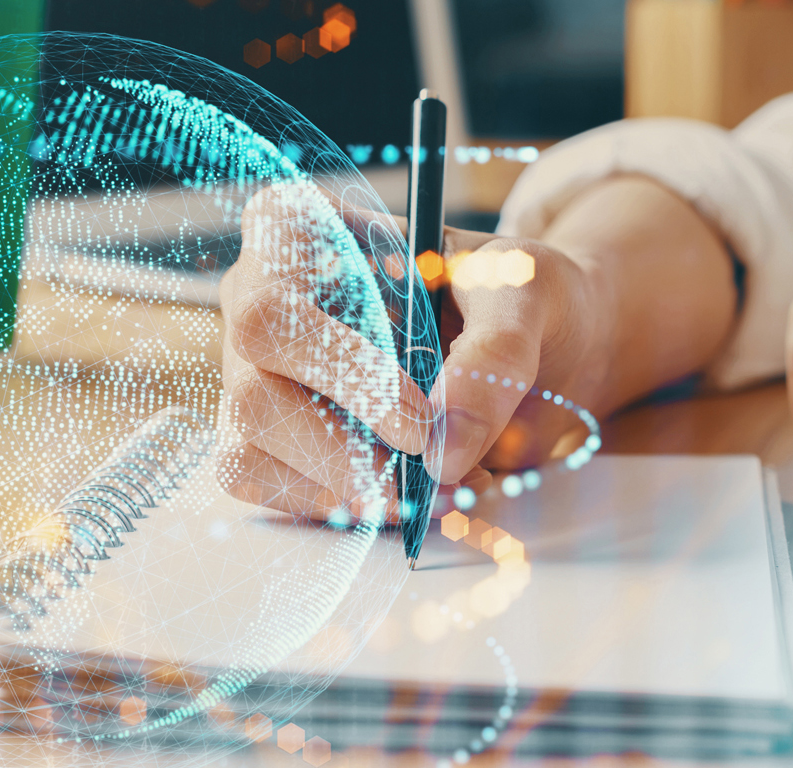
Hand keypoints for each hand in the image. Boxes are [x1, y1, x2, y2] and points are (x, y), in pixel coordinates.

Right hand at [217, 187, 612, 519]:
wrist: (543, 351)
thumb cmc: (517, 298)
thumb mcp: (528, 293)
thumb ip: (496, 352)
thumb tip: (443, 449)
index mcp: (304, 233)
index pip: (273, 301)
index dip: (338, 367)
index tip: (419, 412)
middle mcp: (260, 300)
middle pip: (254, 389)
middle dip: (346, 446)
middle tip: (429, 463)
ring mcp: (259, 373)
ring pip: (249, 449)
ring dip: (344, 488)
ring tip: (428, 489)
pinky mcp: (273, 439)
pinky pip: (268, 488)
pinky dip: (341, 508)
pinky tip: (404, 498)